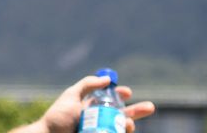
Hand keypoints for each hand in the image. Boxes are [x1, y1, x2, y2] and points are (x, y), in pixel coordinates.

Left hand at [33, 75, 155, 132]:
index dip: (121, 94)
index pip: (111, 99)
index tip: (127, 92)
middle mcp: (98, 120)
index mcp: (91, 107)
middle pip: (122, 115)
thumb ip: (87, 85)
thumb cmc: (57, 118)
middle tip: (149, 107)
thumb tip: (108, 79)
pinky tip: (123, 130)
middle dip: (137, 111)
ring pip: (121, 128)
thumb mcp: (70, 97)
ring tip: (128, 124)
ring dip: (129, 124)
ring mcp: (101, 131)